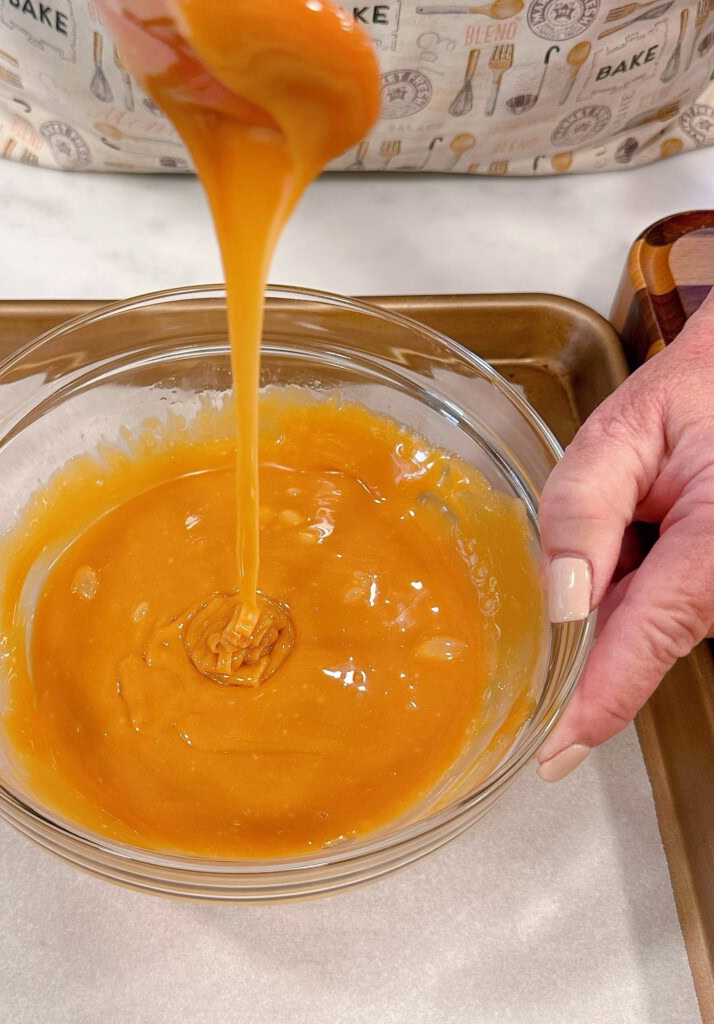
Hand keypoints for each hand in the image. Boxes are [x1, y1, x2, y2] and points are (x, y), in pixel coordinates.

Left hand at [536, 291, 713, 780]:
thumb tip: (562, 602)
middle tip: (604, 526)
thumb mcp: (624, 431)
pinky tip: (644, 523)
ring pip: (647, 621)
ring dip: (616, 583)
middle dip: (593, 609)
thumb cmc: (698, 396)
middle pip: (638, 635)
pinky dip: (633, 576)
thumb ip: (583, 510)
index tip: (554, 758)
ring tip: (639, 503)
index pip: (642, 645)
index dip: (594, 708)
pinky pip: (664, 604)